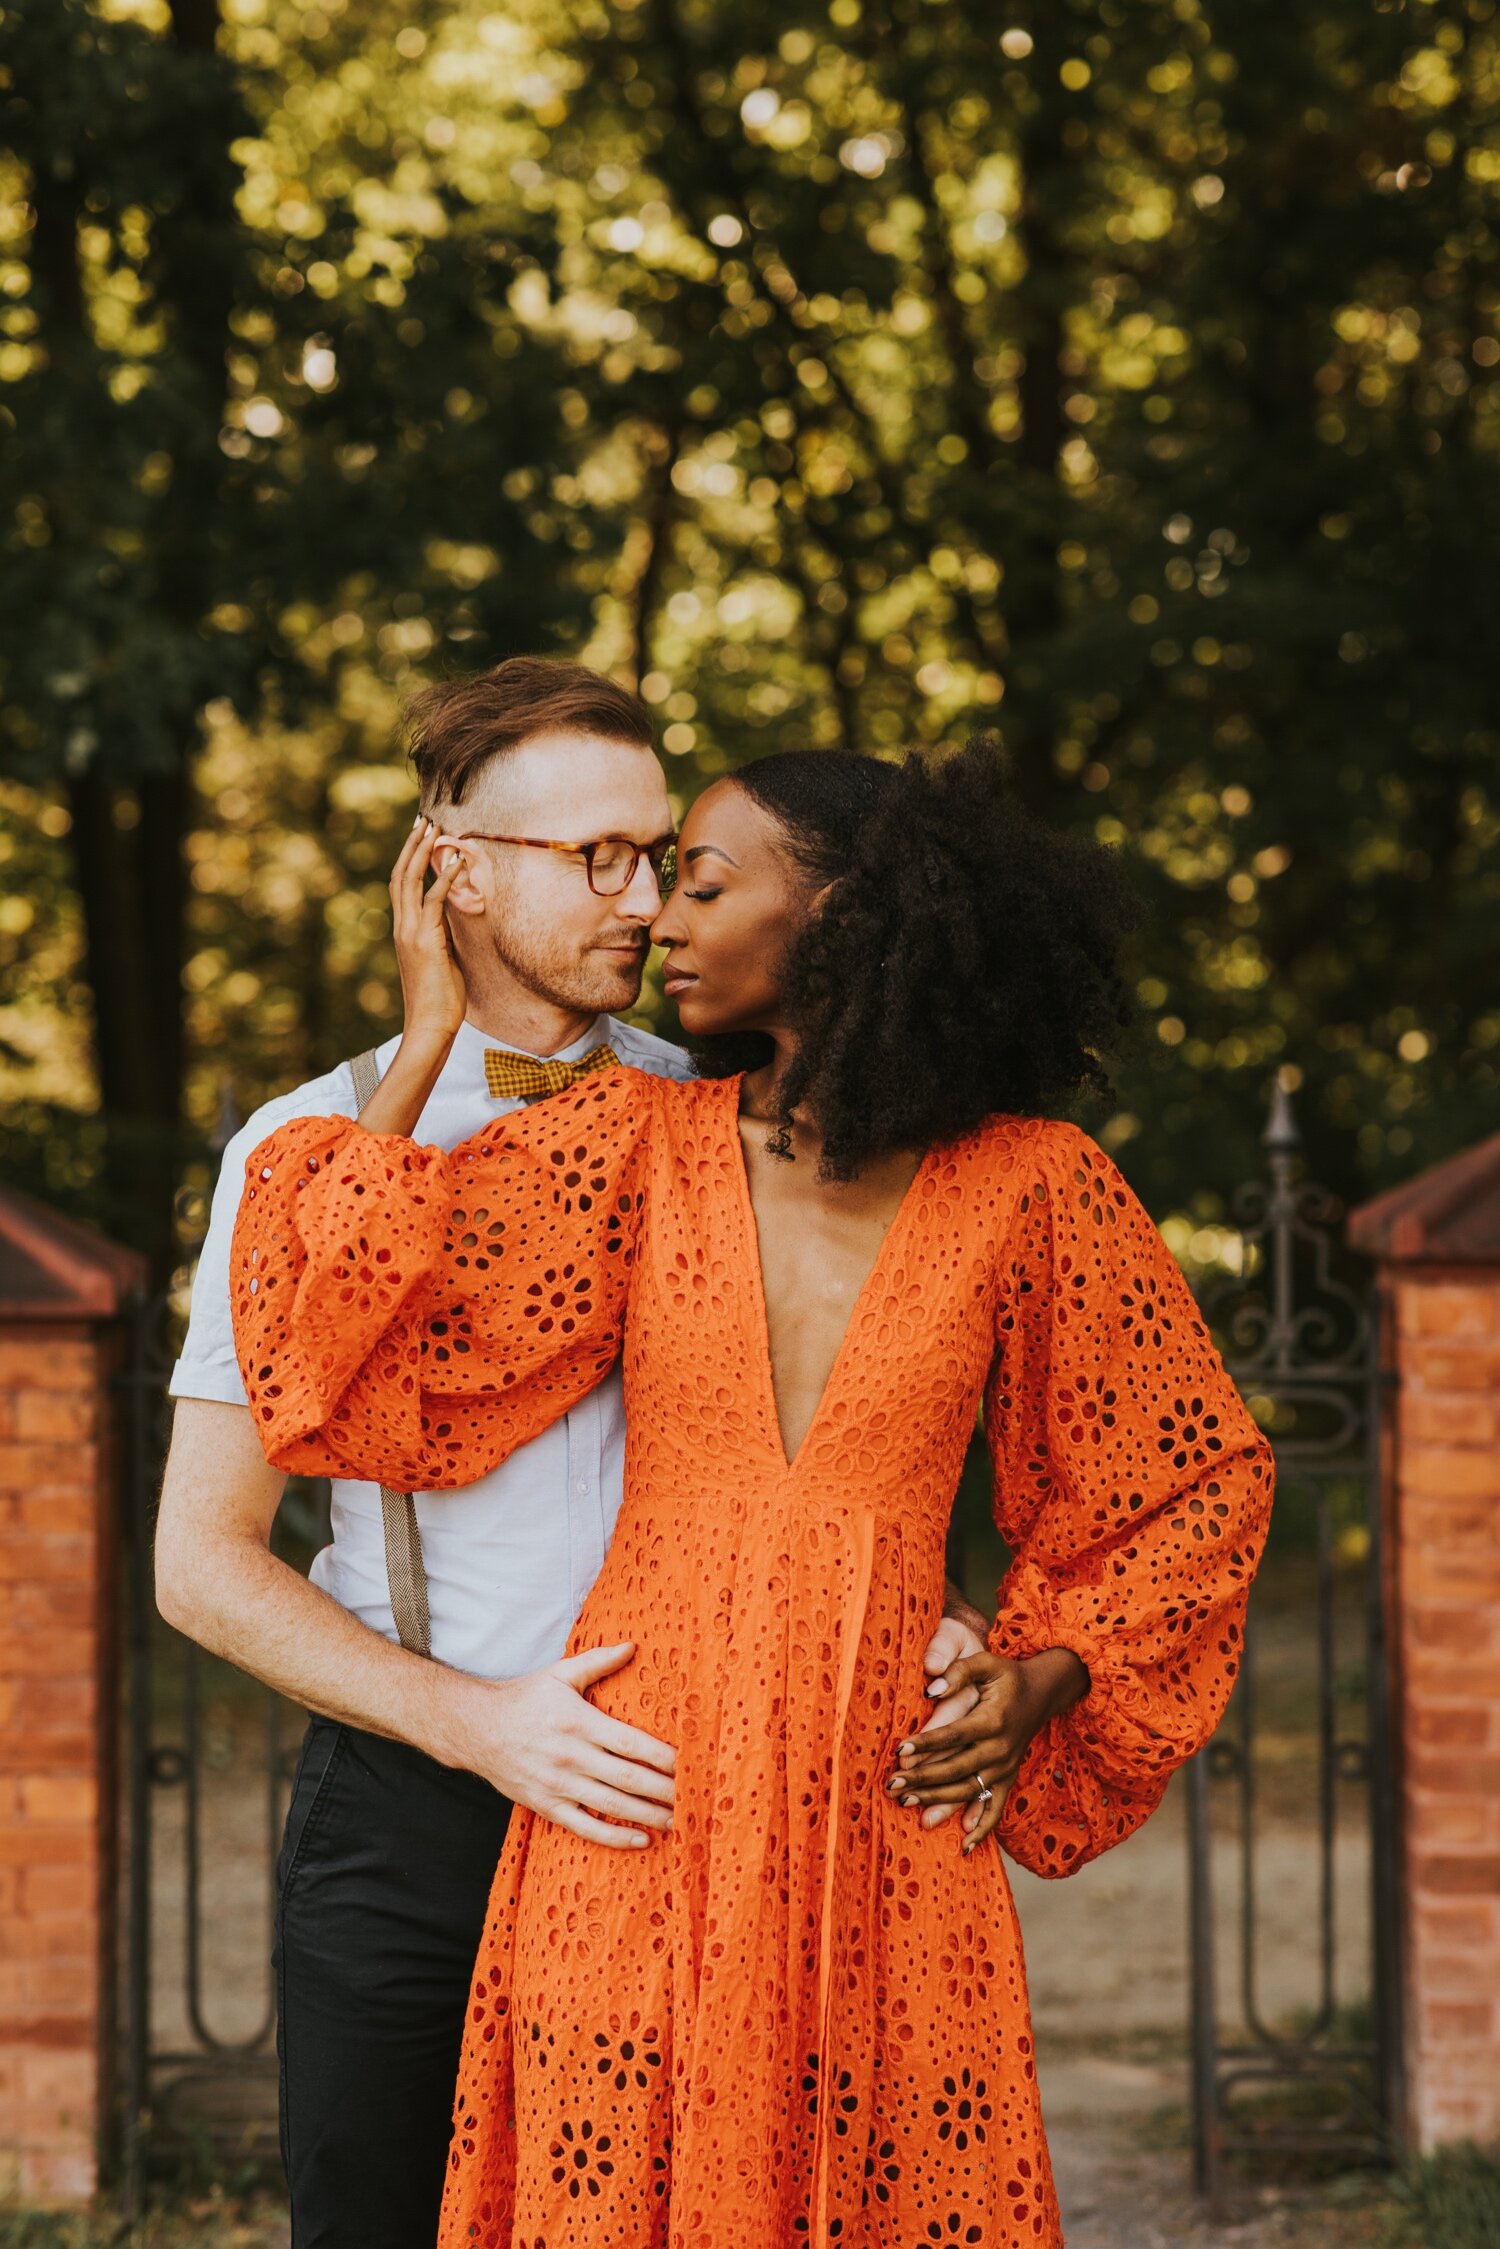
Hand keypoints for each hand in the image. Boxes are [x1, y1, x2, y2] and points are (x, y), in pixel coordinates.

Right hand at [390, 815, 466, 1053]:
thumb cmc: (440, 999)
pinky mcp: (426, 941)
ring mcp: (411, 933)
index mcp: (404, 930)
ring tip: (436, 829)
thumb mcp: (441, 959)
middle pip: (401, 875)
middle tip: (423, 820)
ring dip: (424, 853)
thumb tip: (450, 921)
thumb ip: (441, 936)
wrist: (431, 1026)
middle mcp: (403, 927)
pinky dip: (445, 878)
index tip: (420, 836)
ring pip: (411, 882)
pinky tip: (456, 860)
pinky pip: (434, 901)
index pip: (401, 885)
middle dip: (413, 846)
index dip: (409, 858)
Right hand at [440, 1641, 675, 1848]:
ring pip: (611, 1806)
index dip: (664, 1757)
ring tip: (678, 1821)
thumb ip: (598, 1662)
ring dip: (647, 1815)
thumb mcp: (560, 1674)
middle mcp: (571, 1756)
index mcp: (579, 1722)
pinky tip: (641, 1839)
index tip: (690, 1764)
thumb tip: (633, 1646)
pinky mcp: (546, 1806)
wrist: (476, 1729)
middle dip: (664, 1790)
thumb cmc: (524, 1698)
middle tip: (695, 1798)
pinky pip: (585, 1827)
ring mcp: (558, 1785)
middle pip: (628, 1778)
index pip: (632, 1743)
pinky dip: (614, 1837)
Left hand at [911, 1613, 986, 1832]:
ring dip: (937, 1801)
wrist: (1041, 1693)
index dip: (926, 1743)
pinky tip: (963, 1845)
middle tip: (892, 1783)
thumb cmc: (1006, 1676)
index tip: (899, 1750)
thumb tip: (929, 1690)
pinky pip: (995, 1809)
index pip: (953, 1735)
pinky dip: (981, 1829)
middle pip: (956, 1769)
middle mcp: (1000, 1749)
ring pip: (968, 1791)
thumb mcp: (985, 1663)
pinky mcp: (1008, 1778)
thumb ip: (958, 1671)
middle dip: (922, 1778)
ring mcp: (1005, 1768)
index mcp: (992, 1720)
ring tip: (906, 1802)